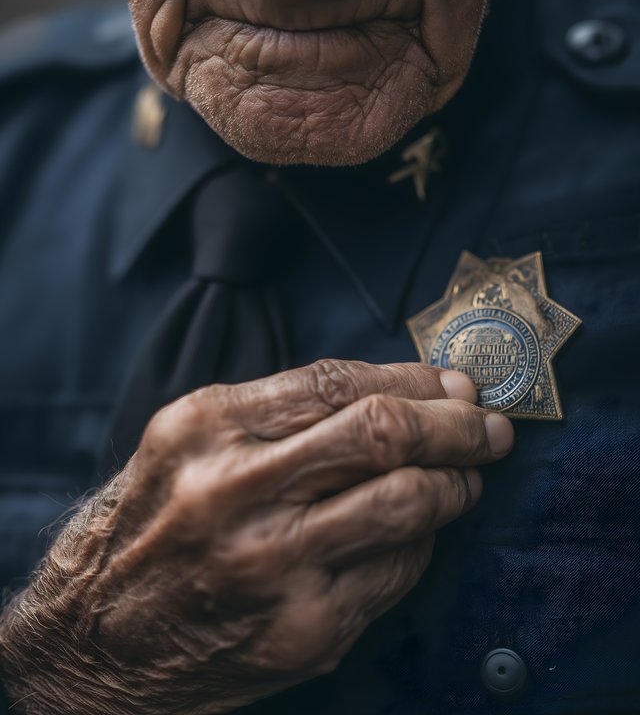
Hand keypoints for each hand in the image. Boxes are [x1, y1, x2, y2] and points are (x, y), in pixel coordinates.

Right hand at [0, 361, 512, 714]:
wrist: (95, 637)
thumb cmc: (151, 525)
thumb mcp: (189, 443)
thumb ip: (279, 413)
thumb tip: (396, 392)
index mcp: (205, 428)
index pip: (336, 382)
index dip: (411, 376)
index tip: (451, 381)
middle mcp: (234, 492)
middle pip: (381, 434)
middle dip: (454, 423)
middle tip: (486, 424)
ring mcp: (270, 566)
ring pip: (406, 503)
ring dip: (455, 483)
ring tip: (467, 476)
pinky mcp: (300, 631)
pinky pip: (396, 571)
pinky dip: (421, 542)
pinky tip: (416, 532)